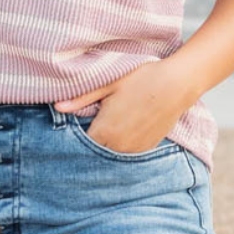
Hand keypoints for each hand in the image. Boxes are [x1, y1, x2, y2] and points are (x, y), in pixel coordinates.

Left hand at [54, 60, 191, 153]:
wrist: (176, 85)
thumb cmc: (141, 79)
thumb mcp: (108, 84)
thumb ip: (81, 98)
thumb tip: (57, 107)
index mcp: (104, 131)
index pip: (80, 145)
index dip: (75, 138)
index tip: (74, 129)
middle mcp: (118, 146)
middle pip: (95, 152)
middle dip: (90, 143)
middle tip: (93, 125)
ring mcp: (134, 149)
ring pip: (112, 154)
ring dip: (108, 145)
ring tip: (111, 126)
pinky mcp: (147, 148)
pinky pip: (127, 153)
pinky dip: (122, 146)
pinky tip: (125, 130)